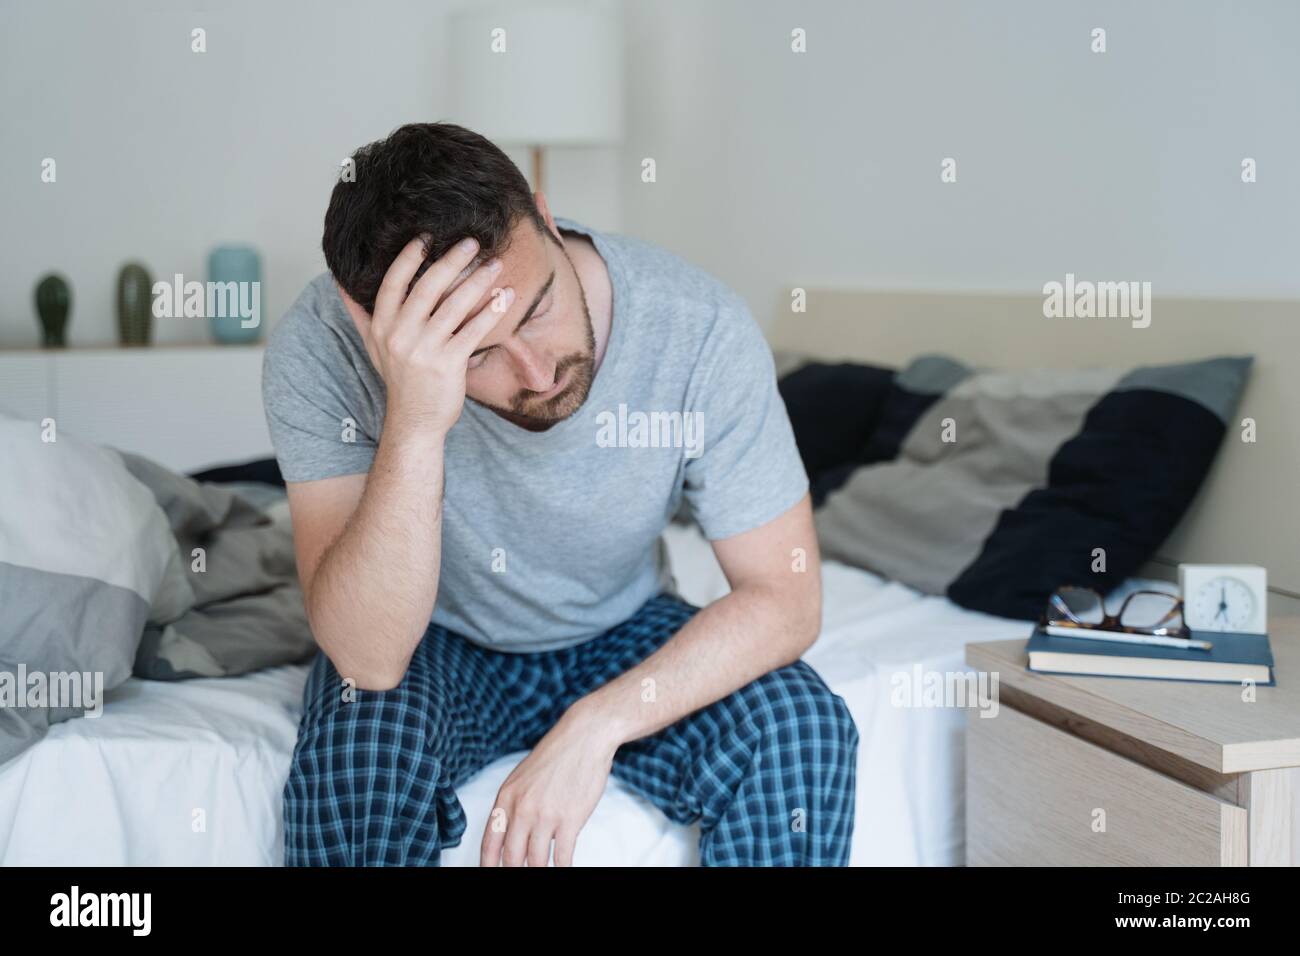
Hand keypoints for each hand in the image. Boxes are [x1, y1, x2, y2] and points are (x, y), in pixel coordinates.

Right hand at [337, 235, 514, 436]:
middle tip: (471, 242)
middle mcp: (399, 335)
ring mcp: (423, 350)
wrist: (415, 421)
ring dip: (477, 281)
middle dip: (451, 260)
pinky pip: (473, 330)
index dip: (409, 257)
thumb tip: (339, 284)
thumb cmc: (399, 380)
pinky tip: (506, 296)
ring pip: (454, 305)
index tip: (427, 237)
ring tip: (496, 264)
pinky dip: (492, 311)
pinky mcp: (448, 364)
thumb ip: (360, 314)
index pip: (393, 282)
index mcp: (381, 326)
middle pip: (427, 287)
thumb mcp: (373, 347)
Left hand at [480, 707, 618, 866]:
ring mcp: (545, 815)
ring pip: (536, 861)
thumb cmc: (556, 756)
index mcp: (506, 797)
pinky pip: (562, 856)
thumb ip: (514, 805)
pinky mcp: (570, 819)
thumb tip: (510, 836)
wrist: (584, 736)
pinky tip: (564, 869)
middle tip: (521, 875)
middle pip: (512, 858)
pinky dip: (563, 868)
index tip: (492, 873)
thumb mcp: (523, 777)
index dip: (488, 865)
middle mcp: (522, 808)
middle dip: (515, 872)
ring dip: (539, 871)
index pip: (490, 843)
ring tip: (543, 872)